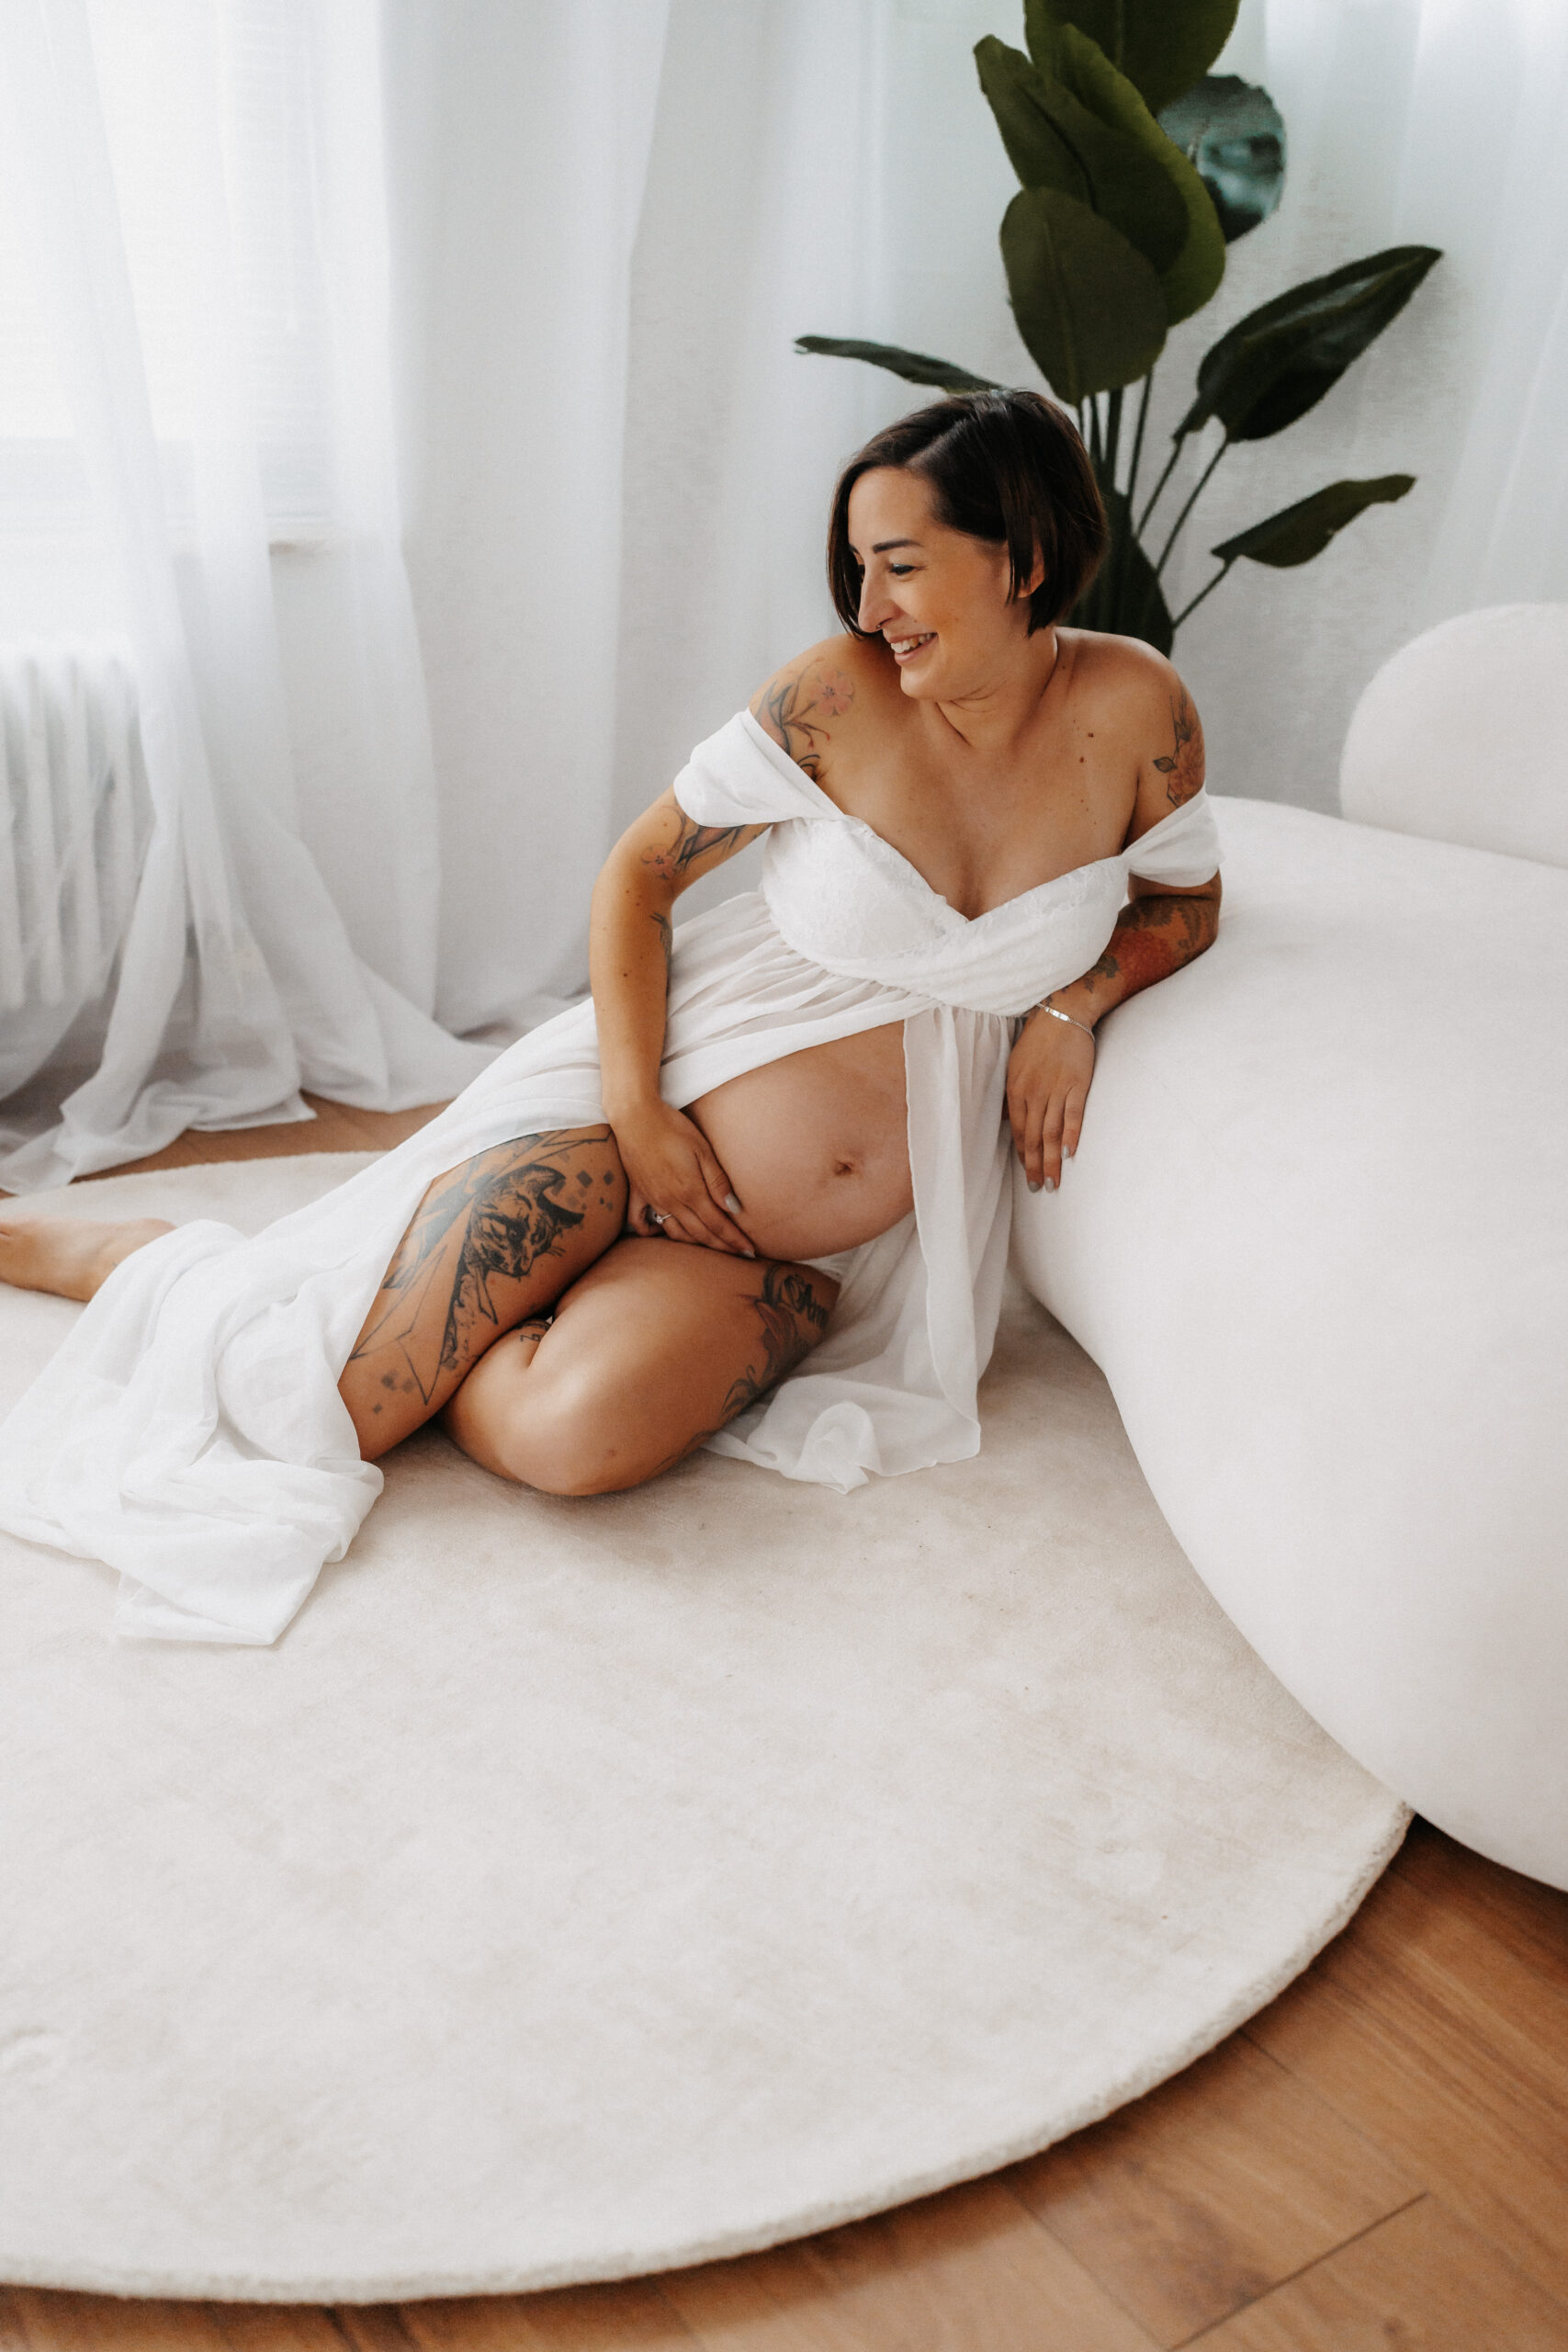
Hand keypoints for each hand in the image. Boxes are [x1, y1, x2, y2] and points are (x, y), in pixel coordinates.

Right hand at [612, 1098, 755, 1254]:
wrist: (636, 1116)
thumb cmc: (673, 1128)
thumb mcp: (703, 1150)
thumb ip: (718, 1182)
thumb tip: (734, 1209)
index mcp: (690, 1191)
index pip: (718, 1224)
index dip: (734, 1240)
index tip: (749, 1252)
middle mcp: (671, 1201)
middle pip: (700, 1233)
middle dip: (721, 1246)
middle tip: (737, 1254)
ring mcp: (652, 1200)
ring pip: (675, 1233)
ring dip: (695, 1243)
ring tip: (710, 1246)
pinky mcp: (637, 1193)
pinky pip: (641, 1223)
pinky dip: (652, 1232)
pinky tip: (663, 1231)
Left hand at [1006, 1008, 1094, 1192]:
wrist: (1062, 1014)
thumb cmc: (1038, 1040)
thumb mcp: (1015, 1066)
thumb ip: (1014, 1095)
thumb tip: (1009, 1119)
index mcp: (1016, 1090)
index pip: (1019, 1130)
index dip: (1023, 1154)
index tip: (1027, 1172)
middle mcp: (1033, 1093)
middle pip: (1034, 1137)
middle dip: (1035, 1166)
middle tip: (1039, 1188)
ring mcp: (1055, 1089)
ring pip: (1052, 1132)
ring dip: (1052, 1160)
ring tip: (1053, 1182)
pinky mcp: (1077, 1084)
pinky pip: (1073, 1114)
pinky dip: (1071, 1135)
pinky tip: (1070, 1154)